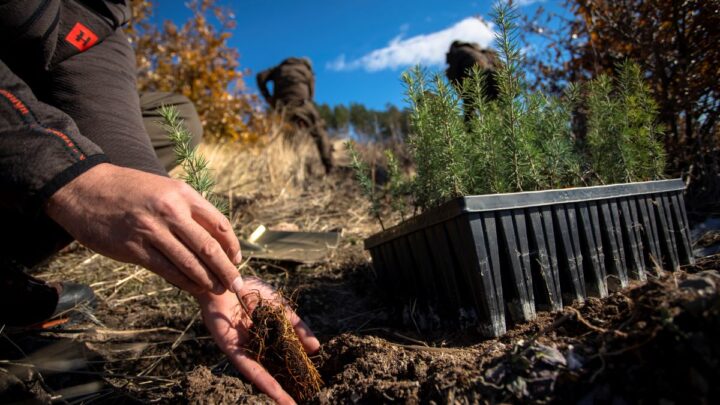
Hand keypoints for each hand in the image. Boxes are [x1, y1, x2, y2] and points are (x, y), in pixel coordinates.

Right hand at [46, 163, 242, 294]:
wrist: (85, 188)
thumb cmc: (129, 190)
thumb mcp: (164, 189)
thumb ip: (187, 209)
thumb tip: (213, 236)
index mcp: (182, 193)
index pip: (219, 223)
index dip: (232, 246)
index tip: (237, 260)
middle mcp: (171, 211)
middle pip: (209, 246)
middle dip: (227, 270)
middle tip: (237, 285)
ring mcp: (152, 230)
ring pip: (190, 262)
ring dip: (208, 280)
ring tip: (219, 290)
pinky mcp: (134, 249)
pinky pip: (168, 270)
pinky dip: (185, 282)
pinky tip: (195, 287)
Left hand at [197, 276, 319, 403]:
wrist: (227, 280)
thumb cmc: (250, 290)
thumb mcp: (281, 309)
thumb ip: (297, 327)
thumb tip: (316, 348)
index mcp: (266, 337)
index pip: (285, 357)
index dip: (297, 369)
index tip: (311, 383)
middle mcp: (255, 347)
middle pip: (274, 371)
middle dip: (287, 387)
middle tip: (303, 400)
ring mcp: (243, 350)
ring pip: (262, 375)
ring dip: (276, 392)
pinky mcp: (231, 350)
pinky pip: (249, 368)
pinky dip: (263, 380)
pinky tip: (276, 392)